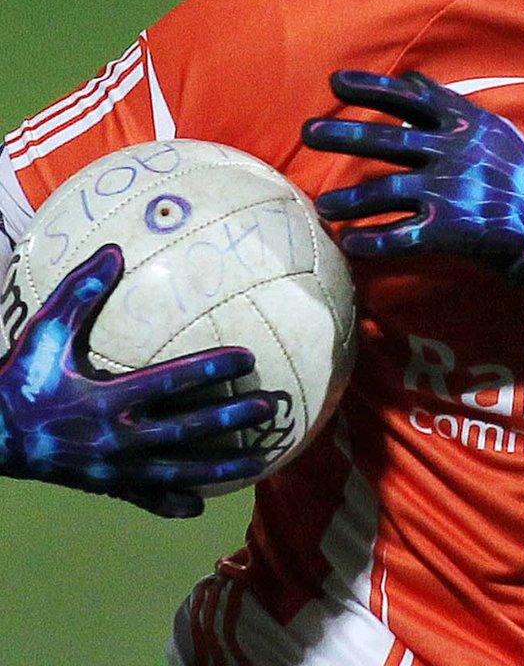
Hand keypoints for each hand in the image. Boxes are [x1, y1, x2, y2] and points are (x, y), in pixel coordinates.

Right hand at [0, 245, 279, 517]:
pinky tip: (200, 505)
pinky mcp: (104, 485)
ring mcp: (111, 468)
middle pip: (185, 430)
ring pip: (178, 470)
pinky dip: (172, 503)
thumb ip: (79, 293)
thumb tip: (113, 250)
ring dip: (222, 466)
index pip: (169, 381)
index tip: (246, 356)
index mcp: (103, 399)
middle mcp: (113, 437)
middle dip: (229, 418)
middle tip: (269, 406)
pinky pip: (144, 497)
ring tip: (263, 459)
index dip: (209, 368)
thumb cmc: (20, 380)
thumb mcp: (45, 334)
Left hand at [302, 70, 523, 272]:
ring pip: (385, 192)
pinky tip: (350, 242)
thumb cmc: (519, 171)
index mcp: (464, 125)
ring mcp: (449, 191)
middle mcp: (452, 153)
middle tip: (309, 132)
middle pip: (387, 141)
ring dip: (348, 199)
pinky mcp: (448, 229)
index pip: (409, 100)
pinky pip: (400, 236)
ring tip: (323, 205)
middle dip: (344, 135)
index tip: (335, 82)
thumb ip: (449, 105)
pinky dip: (372, 240)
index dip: (371, 88)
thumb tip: (412, 79)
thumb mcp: (492, 126)